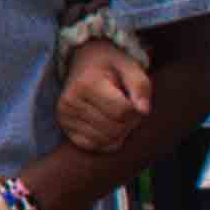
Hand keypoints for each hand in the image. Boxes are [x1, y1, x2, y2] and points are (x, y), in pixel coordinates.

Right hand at [47, 32, 158, 159]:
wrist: (83, 63)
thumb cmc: (111, 65)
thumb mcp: (129, 66)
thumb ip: (141, 86)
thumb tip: (144, 111)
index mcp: (86, 84)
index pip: (122, 111)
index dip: (136, 110)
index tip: (135, 99)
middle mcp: (70, 102)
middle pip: (115, 129)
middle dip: (129, 122)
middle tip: (129, 109)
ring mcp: (64, 117)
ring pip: (105, 140)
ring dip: (120, 133)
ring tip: (119, 116)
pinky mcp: (64, 129)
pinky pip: (93, 146)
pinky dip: (107, 141)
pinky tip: (109, 126)